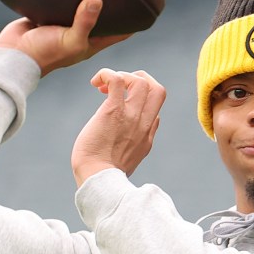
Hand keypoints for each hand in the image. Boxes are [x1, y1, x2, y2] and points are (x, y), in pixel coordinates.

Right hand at [0, 0, 131, 75]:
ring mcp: (63, 23)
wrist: (11, 55)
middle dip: (113, 3)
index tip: (146, 6)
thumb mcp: (70, 40)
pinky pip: (59, 0)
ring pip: (80, 6)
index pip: (120, 32)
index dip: (133, 22)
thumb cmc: (44, 54)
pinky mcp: (46, 14)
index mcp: (91, 42)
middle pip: (102, 16)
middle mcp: (80, 32)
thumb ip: (85, 21)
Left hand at [71, 69, 165, 185]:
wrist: (97, 180)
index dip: (141, 96)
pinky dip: (107, 74)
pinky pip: (116, 80)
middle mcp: (143, 123)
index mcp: (147, 135)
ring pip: (141, 81)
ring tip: (104, 85)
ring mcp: (130, 116)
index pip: (156, 106)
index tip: (123, 102)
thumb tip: (143, 130)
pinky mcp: (113, 111)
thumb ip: (140, 141)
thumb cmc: (105, 173)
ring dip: (123, 76)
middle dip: (139, 78)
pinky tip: (96, 82)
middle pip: (157, 89)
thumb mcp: (132, 158)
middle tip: (119, 85)